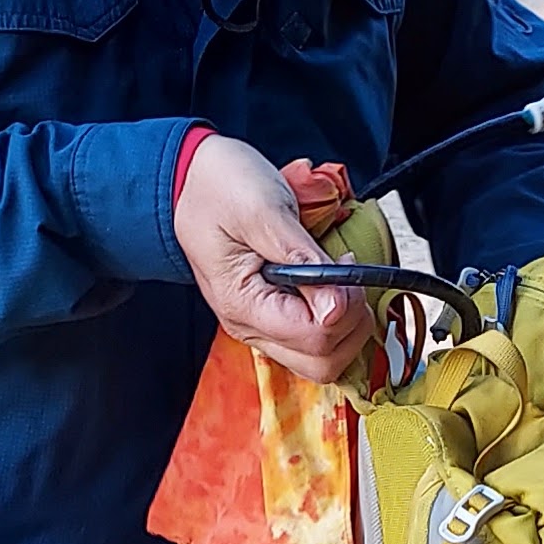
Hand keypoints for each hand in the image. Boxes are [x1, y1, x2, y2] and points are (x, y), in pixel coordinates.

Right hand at [174, 134, 367, 379]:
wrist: (192, 179)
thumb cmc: (219, 188)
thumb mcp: (263, 210)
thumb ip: (302, 259)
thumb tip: (337, 305)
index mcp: (243, 305)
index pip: (315, 338)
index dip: (345, 307)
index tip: (346, 265)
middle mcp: (251, 325)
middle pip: (322, 363)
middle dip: (352, 324)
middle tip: (349, 278)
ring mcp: (262, 323)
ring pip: (322, 357)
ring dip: (347, 323)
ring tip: (340, 278)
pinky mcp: (273, 314)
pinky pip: (315, 338)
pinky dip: (337, 317)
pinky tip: (332, 283)